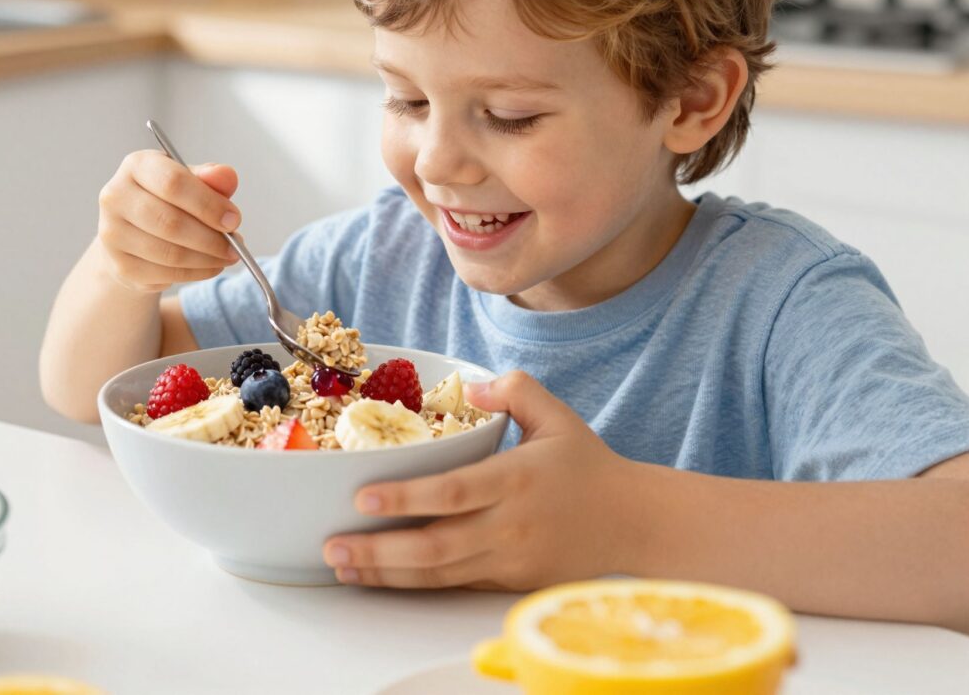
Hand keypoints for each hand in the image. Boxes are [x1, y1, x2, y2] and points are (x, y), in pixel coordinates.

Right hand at [96, 150, 241, 292]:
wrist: (135, 233)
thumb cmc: (168, 201)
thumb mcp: (191, 182)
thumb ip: (211, 178)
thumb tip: (227, 176)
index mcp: (136, 166)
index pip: (173, 183)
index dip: (208, 204)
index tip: (234, 219)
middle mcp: (116, 197)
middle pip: (171, 223)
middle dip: (211, 238)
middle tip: (236, 246)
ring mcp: (113, 234)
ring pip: (170, 253)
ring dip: (207, 259)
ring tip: (228, 256)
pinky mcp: (120, 266)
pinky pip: (166, 274)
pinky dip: (196, 273)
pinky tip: (210, 266)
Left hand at [323, 371, 636, 589]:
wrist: (635, 525)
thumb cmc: (590, 467)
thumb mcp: (556, 415)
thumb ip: (513, 389)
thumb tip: (470, 383)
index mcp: (516, 479)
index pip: (454, 491)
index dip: (406, 498)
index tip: (364, 497)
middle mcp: (509, 525)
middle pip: (436, 544)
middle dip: (379, 550)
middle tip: (333, 545)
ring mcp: (508, 560)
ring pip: (439, 574)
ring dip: (386, 574)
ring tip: (342, 567)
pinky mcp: (508, 582)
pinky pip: (454, 585)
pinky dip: (414, 584)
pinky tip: (381, 578)